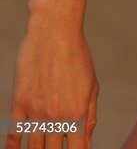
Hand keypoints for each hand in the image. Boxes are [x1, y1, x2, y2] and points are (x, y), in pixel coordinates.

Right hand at [6, 25, 98, 148]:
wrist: (55, 31)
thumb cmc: (77, 56)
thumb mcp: (92, 85)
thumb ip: (89, 116)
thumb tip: (87, 142)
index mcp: (77, 112)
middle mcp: (56, 116)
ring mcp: (36, 110)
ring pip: (34, 147)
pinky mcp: (20, 102)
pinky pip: (14, 132)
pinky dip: (14, 147)